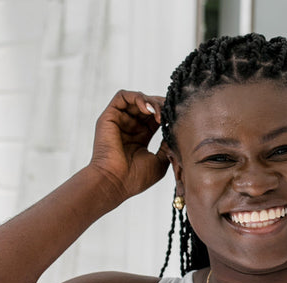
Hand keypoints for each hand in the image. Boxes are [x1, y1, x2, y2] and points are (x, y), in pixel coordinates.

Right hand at [89, 90, 169, 204]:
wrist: (114, 183)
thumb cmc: (135, 179)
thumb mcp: (159, 163)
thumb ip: (168, 147)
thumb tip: (177, 133)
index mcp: (140, 137)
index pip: (155, 117)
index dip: (167, 114)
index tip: (177, 118)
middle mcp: (129, 127)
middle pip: (148, 105)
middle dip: (161, 106)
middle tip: (170, 113)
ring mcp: (119, 121)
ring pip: (137, 99)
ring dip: (151, 102)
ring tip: (159, 114)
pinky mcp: (109, 116)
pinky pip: (122, 96)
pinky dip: (137, 97)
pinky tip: (147, 109)